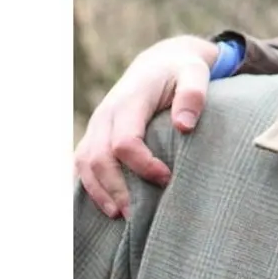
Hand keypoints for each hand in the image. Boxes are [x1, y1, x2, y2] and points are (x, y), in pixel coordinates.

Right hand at [74, 35, 220, 218]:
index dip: (142, 165)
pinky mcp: (96, 134)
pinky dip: (88, 184)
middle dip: (116, 188)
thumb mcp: (195, 73)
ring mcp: (97, 124)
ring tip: (119, 215)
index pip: (125, 141)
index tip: (166, 178)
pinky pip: (82, 162)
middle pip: (99, 158)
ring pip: (84, 162)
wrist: (160, 63)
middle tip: (137, 215)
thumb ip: (193, 95)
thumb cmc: (182, 72)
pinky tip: (104, 205)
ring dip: (98, 191)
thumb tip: (184, 126)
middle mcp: (107, 113)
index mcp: (130, 100)